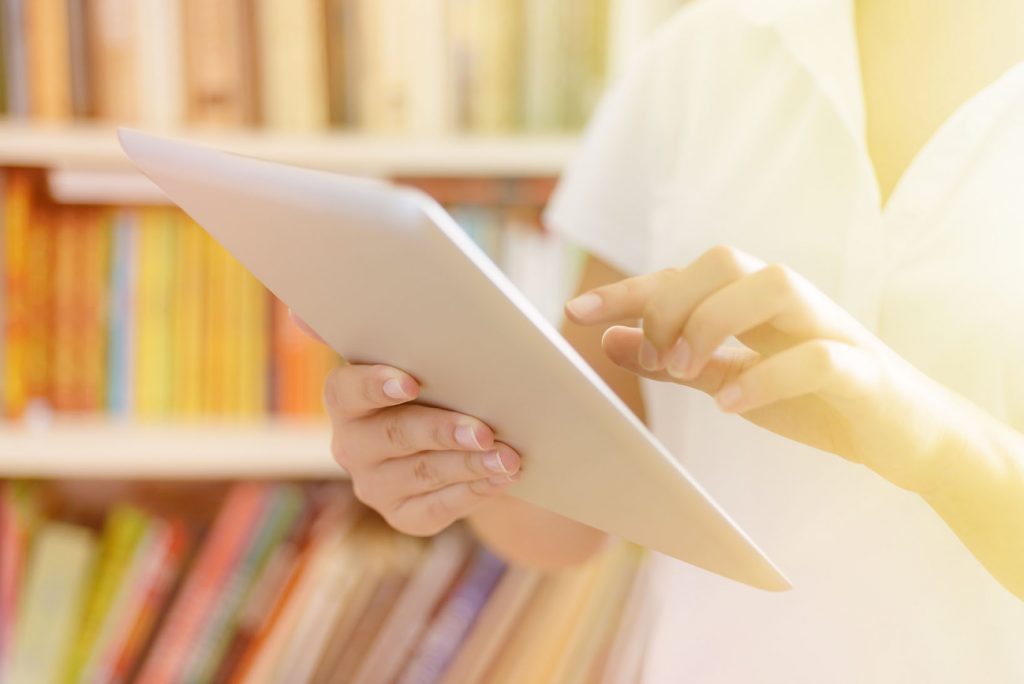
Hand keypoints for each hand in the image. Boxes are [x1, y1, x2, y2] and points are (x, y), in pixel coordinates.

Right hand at [290, 310, 521, 536]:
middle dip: (443, 432)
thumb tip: (300, 311)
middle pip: (395, 436)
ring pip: (423, 474)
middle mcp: (351, 446)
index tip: (412, 381)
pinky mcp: (404, 516)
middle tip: (484, 430)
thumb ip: (382, 329)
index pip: (347, 391)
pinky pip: (438, 508)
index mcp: (345, 399)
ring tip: (509, 457)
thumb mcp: (417, 353)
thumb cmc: (438, 381)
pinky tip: (501, 478)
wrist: (459, 436)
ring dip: (469, 465)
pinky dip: (473, 492)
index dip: (377, 386)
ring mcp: (375, 486)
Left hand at [565, 245, 967, 493]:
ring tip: (685, 369)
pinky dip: (767, 376)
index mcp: (756, 302)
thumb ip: (679, 361)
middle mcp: (793, 302)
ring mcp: (833, 328)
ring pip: (776, 285)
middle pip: (727, 261)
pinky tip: (730, 405)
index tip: (574, 310)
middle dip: (675, 302)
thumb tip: (612, 341)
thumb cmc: (816, 401)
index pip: (685, 276)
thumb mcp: (733, 382)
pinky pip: (817, 355)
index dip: (628, 291)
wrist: (908, 438)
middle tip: (657, 358)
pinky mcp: (864, 371)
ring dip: (715, 324)